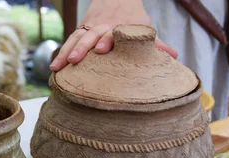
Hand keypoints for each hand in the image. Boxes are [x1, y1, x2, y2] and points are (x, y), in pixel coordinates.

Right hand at [50, 0, 177, 71]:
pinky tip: (54, 68)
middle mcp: (101, 26)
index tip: (101, 50)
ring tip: (57, 68)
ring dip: (66, 53)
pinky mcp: (80, 31)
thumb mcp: (144, 27)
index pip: (111, 33)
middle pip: (89, 36)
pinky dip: (61, 53)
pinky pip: (69, 42)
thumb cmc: (132, 18)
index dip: (106, 40)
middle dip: (81, 48)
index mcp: (118, 26)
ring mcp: (88, 28)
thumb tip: (174, 56)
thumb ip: (157, 43)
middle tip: (74, 61)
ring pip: (75, 39)